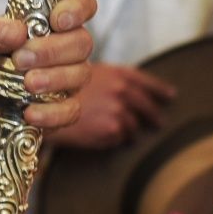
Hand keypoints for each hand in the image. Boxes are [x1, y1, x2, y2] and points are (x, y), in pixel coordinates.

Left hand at [0, 0, 97, 154]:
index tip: (56, 20)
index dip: (77, 7)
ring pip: (81, 73)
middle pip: (82, 40)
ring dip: (55, 78)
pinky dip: (52, 112)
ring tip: (26, 85)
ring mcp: (62, 80)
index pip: (79, 2)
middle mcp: (58, 48)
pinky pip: (71, 110)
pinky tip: (29, 113)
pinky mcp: (59, 112)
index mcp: (40, 21)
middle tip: (20, 59)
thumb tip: (17, 31)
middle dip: (54, 49)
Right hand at [51, 63, 175, 150]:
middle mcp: (122, 91)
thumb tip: (127, 91)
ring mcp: (118, 111)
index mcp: (118, 74)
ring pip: (134, 127)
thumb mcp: (85, 73)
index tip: (170, 96)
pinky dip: (116, 140)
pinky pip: (120, 139)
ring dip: (131, 132)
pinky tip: (106, 137)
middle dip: (154, 116)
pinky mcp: (111, 130)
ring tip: (126, 136)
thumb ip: (109, 80)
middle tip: (158, 123)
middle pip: (148, 107)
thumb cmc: (59, 89)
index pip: (147, 83)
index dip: (160, 90)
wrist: (41, 105)